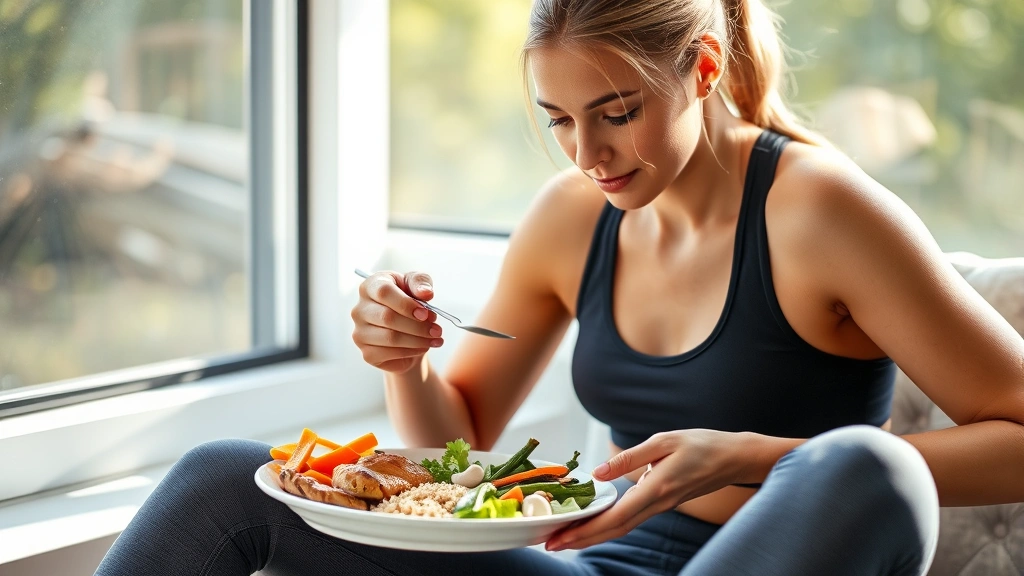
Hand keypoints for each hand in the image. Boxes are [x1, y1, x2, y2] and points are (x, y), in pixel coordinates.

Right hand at [351, 270, 442, 373]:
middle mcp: (359, 309)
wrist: (407, 331)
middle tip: (437, 330)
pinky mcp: (367, 353)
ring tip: (435, 339)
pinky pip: (390, 354)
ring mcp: (360, 333)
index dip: (406, 303)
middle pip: (387, 317)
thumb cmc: (409, 302)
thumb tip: (426, 293)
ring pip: (391, 338)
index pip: (384, 292)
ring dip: (418, 340)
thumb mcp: (417, 286)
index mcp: (370, 286)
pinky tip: (423, 347)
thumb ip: (421, 282)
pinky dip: (412, 351)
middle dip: (417, 325)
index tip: (425, 313)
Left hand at [545, 429, 751, 550]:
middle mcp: (657, 503)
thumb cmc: (702, 445)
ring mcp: (660, 506)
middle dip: (581, 540)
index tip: (561, 537)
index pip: (614, 517)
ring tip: (565, 536)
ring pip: (621, 527)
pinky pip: (630, 519)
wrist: (733, 458)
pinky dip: (608, 525)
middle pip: (614, 530)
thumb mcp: (664, 441)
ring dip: (592, 535)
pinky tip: (594, 522)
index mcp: (655, 489)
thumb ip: (629, 457)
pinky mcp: (661, 502)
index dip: (585, 530)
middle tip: (550, 544)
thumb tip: (597, 472)